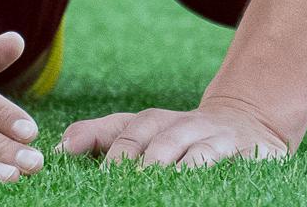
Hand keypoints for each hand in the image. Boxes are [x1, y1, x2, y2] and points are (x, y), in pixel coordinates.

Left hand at [59, 96, 293, 168]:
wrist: (245, 123)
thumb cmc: (180, 137)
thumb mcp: (143, 133)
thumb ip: (101, 137)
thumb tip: (60, 148)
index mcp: (152, 122)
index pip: (122, 128)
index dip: (94, 138)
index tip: (67, 153)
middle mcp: (180, 124)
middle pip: (153, 138)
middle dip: (131, 158)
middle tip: (113, 180)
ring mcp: (213, 136)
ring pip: (189, 150)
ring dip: (170, 167)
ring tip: (149, 182)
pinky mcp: (242, 150)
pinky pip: (223, 161)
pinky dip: (206, 171)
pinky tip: (192, 184)